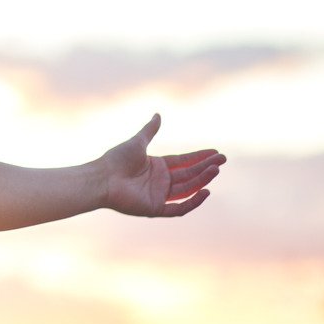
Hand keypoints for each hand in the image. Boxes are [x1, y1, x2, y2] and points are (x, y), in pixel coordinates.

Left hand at [102, 114, 224, 217]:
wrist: (102, 178)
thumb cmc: (116, 160)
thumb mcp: (137, 142)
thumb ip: (149, 130)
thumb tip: (158, 114)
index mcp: (157, 166)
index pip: (184, 161)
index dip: (199, 157)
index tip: (215, 152)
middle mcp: (160, 181)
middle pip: (189, 174)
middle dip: (205, 167)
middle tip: (222, 160)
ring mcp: (158, 195)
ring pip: (187, 189)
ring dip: (202, 180)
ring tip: (216, 170)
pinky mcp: (155, 208)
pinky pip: (179, 208)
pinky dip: (193, 202)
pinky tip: (206, 191)